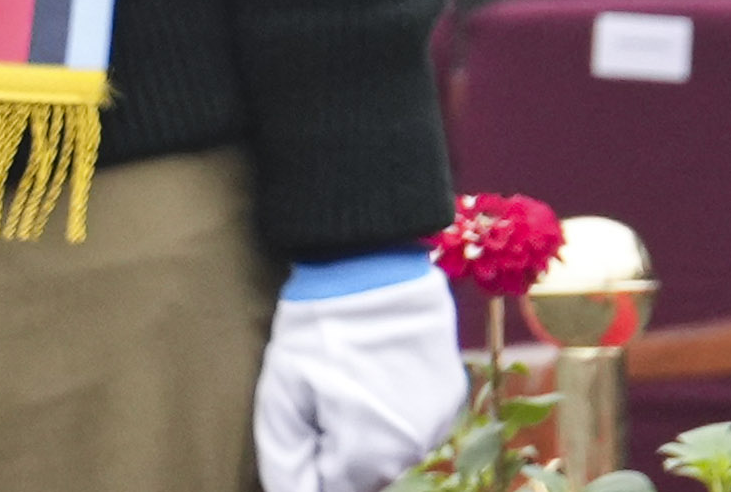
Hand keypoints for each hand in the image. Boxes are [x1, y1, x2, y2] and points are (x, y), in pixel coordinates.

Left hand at [250, 265, 463, 491]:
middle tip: (323, 399)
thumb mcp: (279, 395)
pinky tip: (377, 378)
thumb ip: (284, 459)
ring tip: (349, 385)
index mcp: (369, 452)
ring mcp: (439, 418)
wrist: (371, 261)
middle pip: (364, 475)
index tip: (303, 423)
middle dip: (338, 451)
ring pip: (392, 452)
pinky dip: (394, 415)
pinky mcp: (451, 391)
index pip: (329, 488)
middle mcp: (413, 445)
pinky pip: (416, 425)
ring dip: (368, 436)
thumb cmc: (316, 327)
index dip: (309, 461)